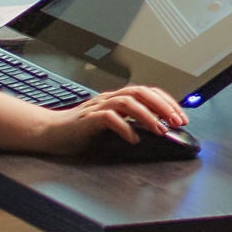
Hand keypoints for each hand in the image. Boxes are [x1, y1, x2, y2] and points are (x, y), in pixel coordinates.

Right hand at [39, 86, 190, 156]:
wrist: (49, 133)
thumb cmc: (81, 131)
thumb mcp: (112, 125)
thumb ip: (130, 123)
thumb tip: (159, 130)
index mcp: (118, 98)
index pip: (148, 92)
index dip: (168, 101)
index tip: (182, 116)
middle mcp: (110, 98)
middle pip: (142, 92)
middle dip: (163, 106)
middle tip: (177, 122)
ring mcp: (98, 106)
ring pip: (128, 102)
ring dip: (147, 115)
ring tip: (160, 130)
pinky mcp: (87, 119)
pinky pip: (108, 118)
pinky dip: (124, 127)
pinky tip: (133, 139)